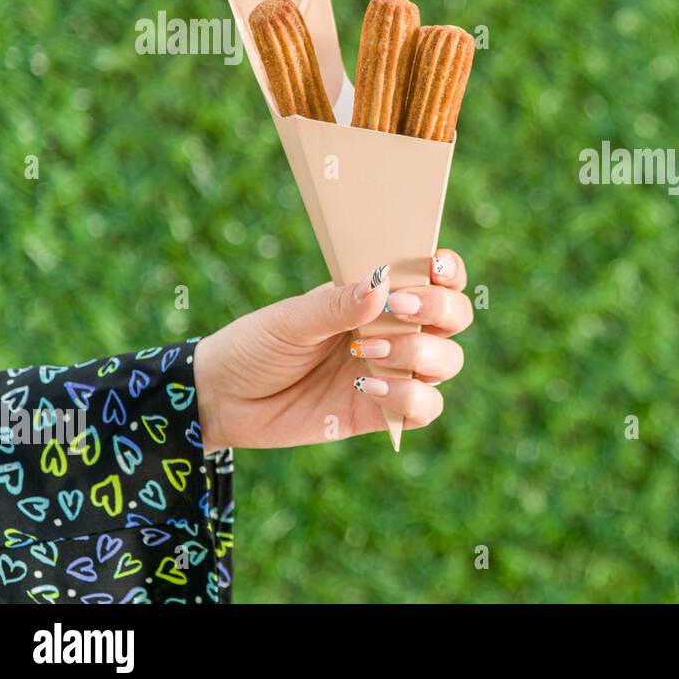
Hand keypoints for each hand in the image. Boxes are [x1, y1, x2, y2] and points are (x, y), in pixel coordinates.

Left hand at [193, 249, 472, 451]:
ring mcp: (393, 372)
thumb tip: (382, 284)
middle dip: (439, 310)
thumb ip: (337, 304)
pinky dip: (409, 397)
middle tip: (398, 309)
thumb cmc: (256, 345)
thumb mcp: (290, 318)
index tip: (434, 266)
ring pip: (447, 361)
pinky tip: (367, 390)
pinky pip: (426, 408)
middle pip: (454, 318)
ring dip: (418, 353)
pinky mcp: (383, 413)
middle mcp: (395, 331)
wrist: (223, 399)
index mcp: (377, 297)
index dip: (449, 271)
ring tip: (366, 352)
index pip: (435, 278)